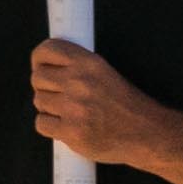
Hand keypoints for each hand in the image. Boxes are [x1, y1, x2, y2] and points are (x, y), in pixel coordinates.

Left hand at [26, 40, 163, 169]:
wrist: (145, 133)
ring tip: (68, 112)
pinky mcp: (71, 132)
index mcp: (89, 63)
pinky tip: (65, 126)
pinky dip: (50, 127)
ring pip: (39, 101)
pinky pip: (41, 123)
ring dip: (48, 108)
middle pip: (37, 78)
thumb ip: (77, 67)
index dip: (39, 59)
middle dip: (44, 87)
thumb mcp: (105, 73)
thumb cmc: (125, 105)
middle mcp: (79, 82)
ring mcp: (74, 108)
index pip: (48, 50)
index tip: (41, 67)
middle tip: (57, 95)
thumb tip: (45, 67)